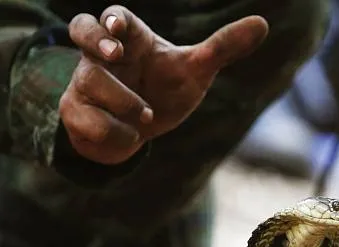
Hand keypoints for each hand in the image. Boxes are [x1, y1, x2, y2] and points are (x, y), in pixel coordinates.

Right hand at [59, 5, 268, 164]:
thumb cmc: (164, 92)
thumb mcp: (196, 71)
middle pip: (81, 28)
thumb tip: (262, 23)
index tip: (120, 29)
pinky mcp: (76, 113)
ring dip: (122, 102)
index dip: (113, 20)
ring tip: (146, 118)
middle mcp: (102, 56)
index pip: (115, 18)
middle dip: (93, 39)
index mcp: (132, 40)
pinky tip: (132, 136)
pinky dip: (113, 131)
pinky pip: (85, 119)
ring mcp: (84, 83)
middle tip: (114, 54)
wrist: (137, 133)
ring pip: (89, 82)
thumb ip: (223, 48)